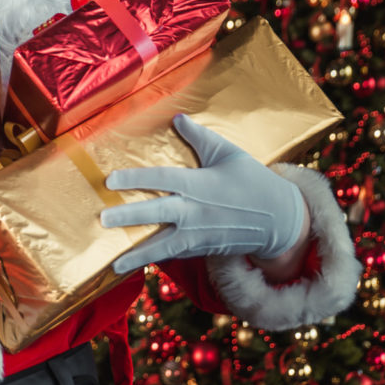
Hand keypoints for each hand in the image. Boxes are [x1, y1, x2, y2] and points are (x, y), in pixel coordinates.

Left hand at [100, 114, 303, 273]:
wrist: (282, 221)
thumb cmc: (254, 182)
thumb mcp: (230, 154)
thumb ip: (200, 137)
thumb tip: (177, 117)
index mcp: (200, 184)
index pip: (162, 178)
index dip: (135, 178)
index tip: (110, 180)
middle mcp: (195, 211)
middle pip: (157, 213)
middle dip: (129, 216)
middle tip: (102, 218)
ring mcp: (198, 234)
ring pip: (163, 245)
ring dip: (137, 255)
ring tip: (113, 265)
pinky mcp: (202, 249)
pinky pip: (174, 255)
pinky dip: (155, 260)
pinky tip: (134, 266)